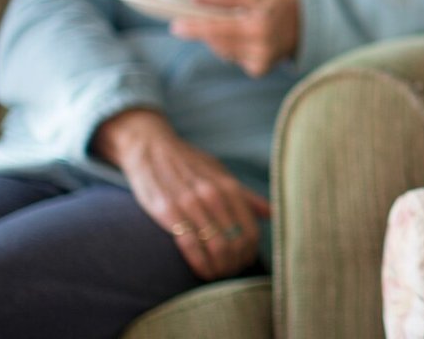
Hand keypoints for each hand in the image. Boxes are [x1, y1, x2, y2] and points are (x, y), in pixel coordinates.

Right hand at [93, 109, 271, 279]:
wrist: (151, 148)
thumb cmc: (189, 164)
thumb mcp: (221, 173)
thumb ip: (245, 195)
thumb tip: (272, 213)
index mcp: (229, 187)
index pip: (251, 230)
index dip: (250, 253)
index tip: (244, 264)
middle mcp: (213, 195)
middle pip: (235, 241)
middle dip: (235, 264)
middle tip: (229, 273)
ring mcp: (190, 203)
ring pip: (216, 246)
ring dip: (219, 268)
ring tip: (216, 276)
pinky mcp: (167, 211)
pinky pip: (189, 244)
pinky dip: (199, 263)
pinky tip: (201, 272)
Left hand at [171, 0, 300, 76]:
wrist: (309, 22)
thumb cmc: (281, 2)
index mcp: (259, 25)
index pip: (217, 29)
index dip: (194, 28)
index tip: (176, 26)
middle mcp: (260, 47)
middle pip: (216, 43)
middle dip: (205, 31)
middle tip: (198, 19)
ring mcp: (261, 61)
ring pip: (223, 52)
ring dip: (220, 39)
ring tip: (237, 25)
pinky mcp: (260, 69)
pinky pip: (233, 58)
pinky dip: (233, 47)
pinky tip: (247, 39)